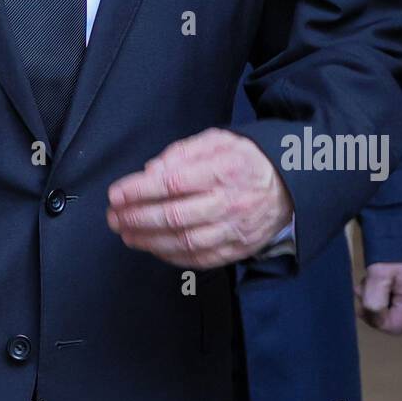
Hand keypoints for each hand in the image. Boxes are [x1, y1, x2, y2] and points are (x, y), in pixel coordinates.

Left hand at [106, 128, 293, 268]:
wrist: (288, 187)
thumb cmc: (246, 160)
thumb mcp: (218, 141)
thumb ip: (183, 152)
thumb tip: (151, 171)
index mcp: (225, 169)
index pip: (174, 183)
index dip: (140, 190)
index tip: (117, 193)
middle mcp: (231, 202)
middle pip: (175, 215)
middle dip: (137, 218)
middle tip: (113, 216)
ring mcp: (235, 230)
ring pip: (185, 241)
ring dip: (149, 240)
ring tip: (125, 233)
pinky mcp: (238, 249)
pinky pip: (200, 259)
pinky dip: (172, 256)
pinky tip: (152, 247)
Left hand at [355, 261, 401, 334]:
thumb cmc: (396, 245)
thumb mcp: (379, 271)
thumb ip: (373, 298)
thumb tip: (370, 314)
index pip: (394, 327)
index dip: (374, 320)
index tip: (360, 301)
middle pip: (396, 313)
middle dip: (375, 302)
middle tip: (362, 284)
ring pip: (398, 301)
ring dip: (380, 291)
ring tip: (370, 274)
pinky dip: (389, 283)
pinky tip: (381, 270)